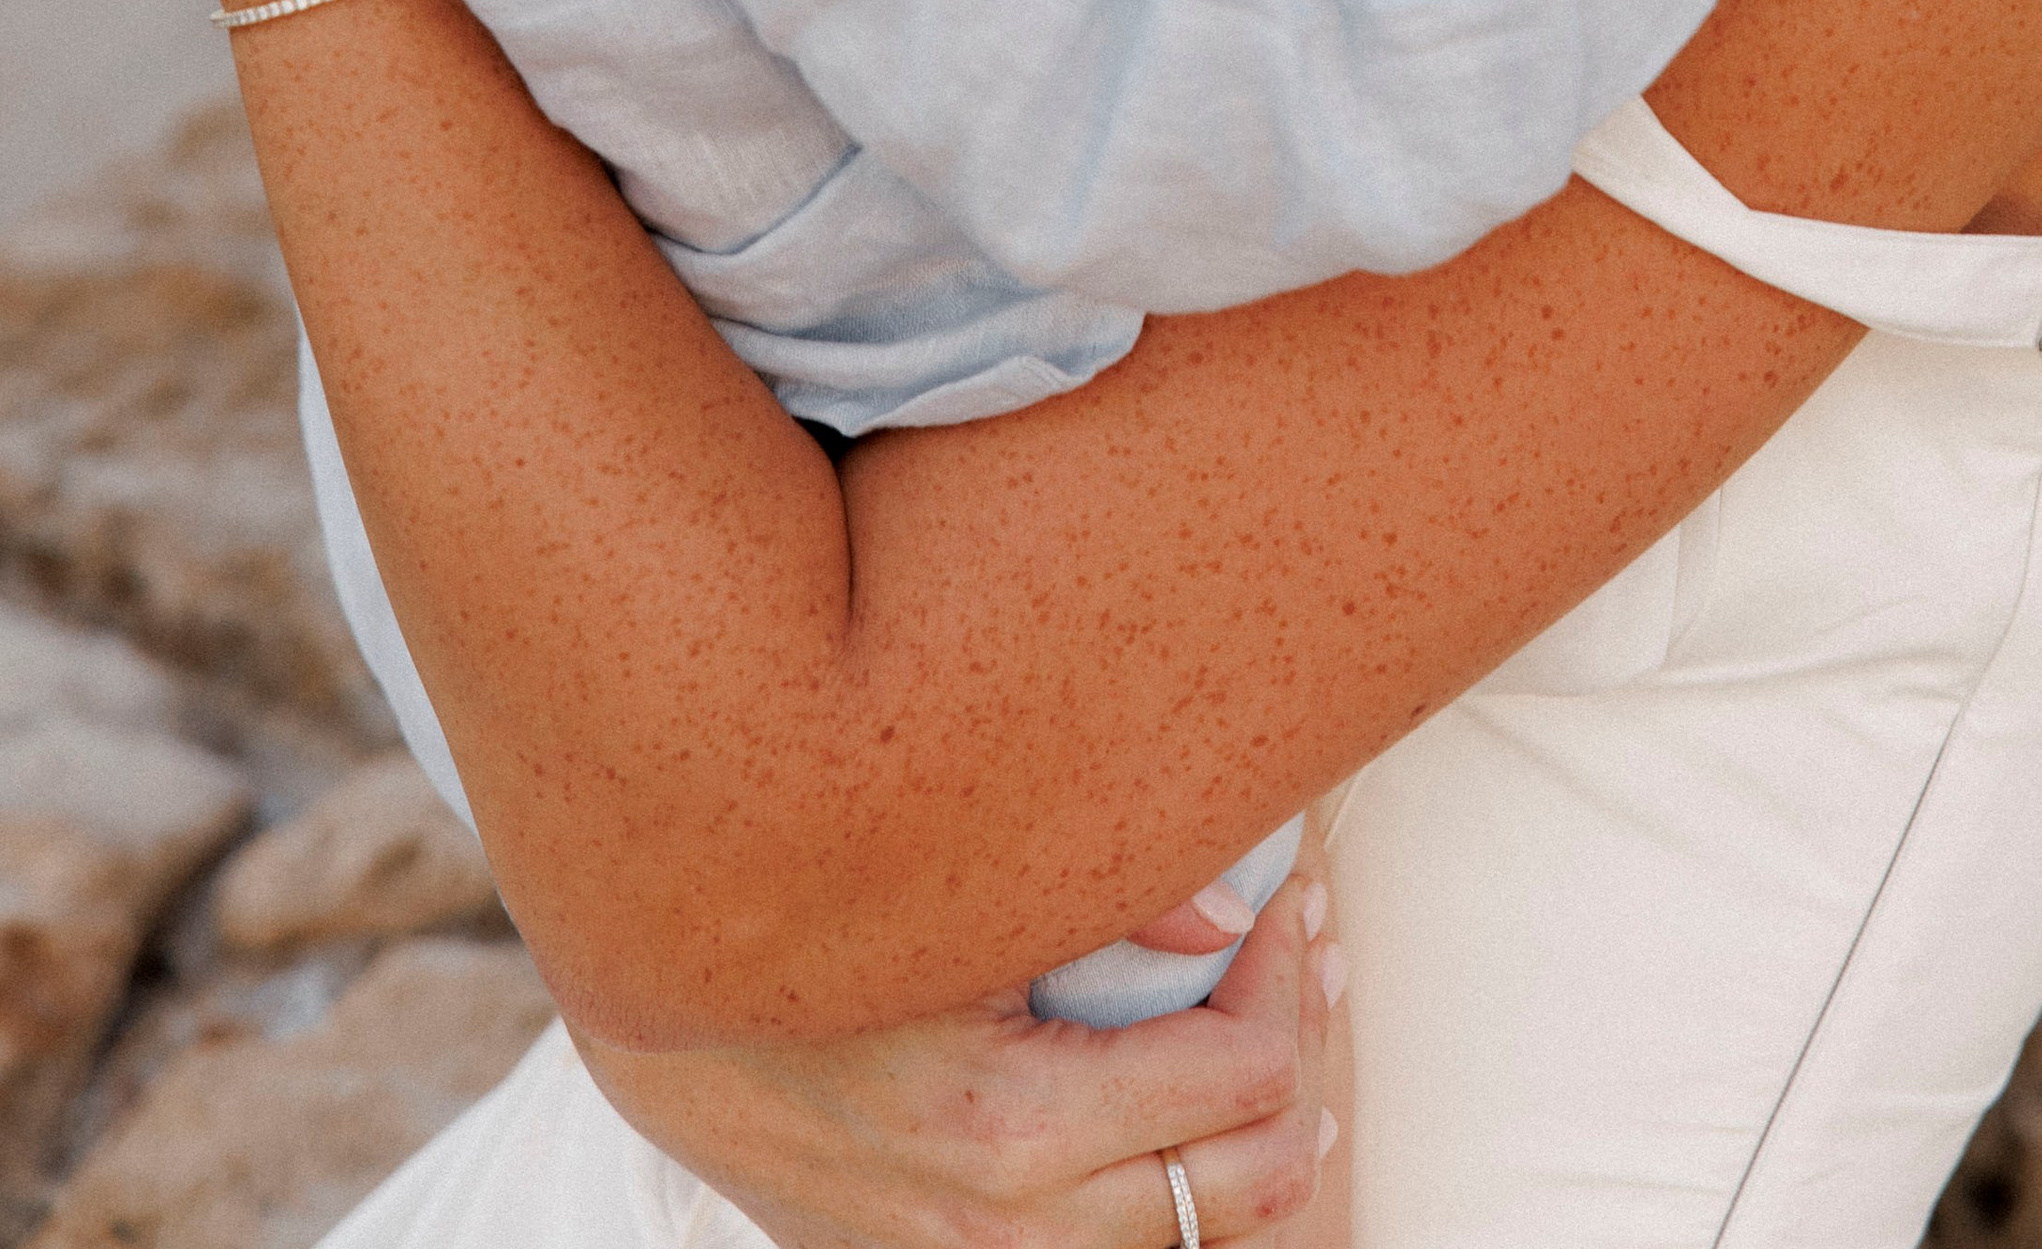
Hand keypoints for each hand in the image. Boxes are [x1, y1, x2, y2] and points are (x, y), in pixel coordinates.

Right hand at [575, 869, 1343, 1246]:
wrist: (668, 1023)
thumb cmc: (808, 932)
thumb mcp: (945, 898)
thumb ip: (1096, 894)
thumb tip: (1229, 910)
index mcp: (1005, 1126)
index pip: (1238, 1078)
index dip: (1286, 976)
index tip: (1290, 896)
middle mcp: (1005, 1229)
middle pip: (1250, 1185)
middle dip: (1300, 1057)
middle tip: (1307, 952)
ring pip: (1203, 1236)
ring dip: (1260, 1133)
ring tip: (1279, 1027)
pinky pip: (1123, 1245)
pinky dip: (1183, 1180)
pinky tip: (1198, 1101)